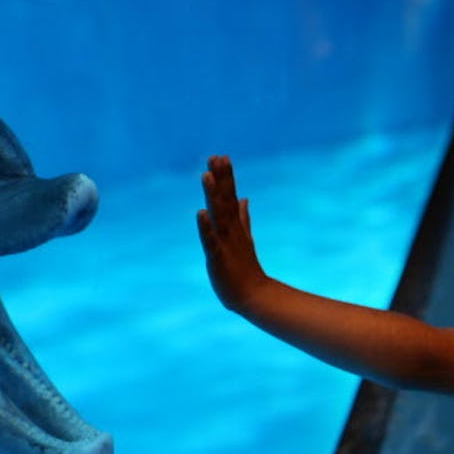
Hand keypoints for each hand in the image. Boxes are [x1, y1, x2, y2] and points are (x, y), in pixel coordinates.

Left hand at [197, 154, 265, 312]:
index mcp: (235, 226)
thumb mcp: (244, 238)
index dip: (225, 177)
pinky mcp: (218, 258)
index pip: (230, 197)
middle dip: (221, 179)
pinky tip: (199, 213)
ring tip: (206, 175)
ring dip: (213, 195)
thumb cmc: (245, 269)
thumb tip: (244, 198)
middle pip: (225, 200)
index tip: (220, 156)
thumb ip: (243, 217)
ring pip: (218, 215)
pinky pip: (210, 240)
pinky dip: (205, 227)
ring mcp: (226, 243)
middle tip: (217, 156)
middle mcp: (231, 231)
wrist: (253, 297)